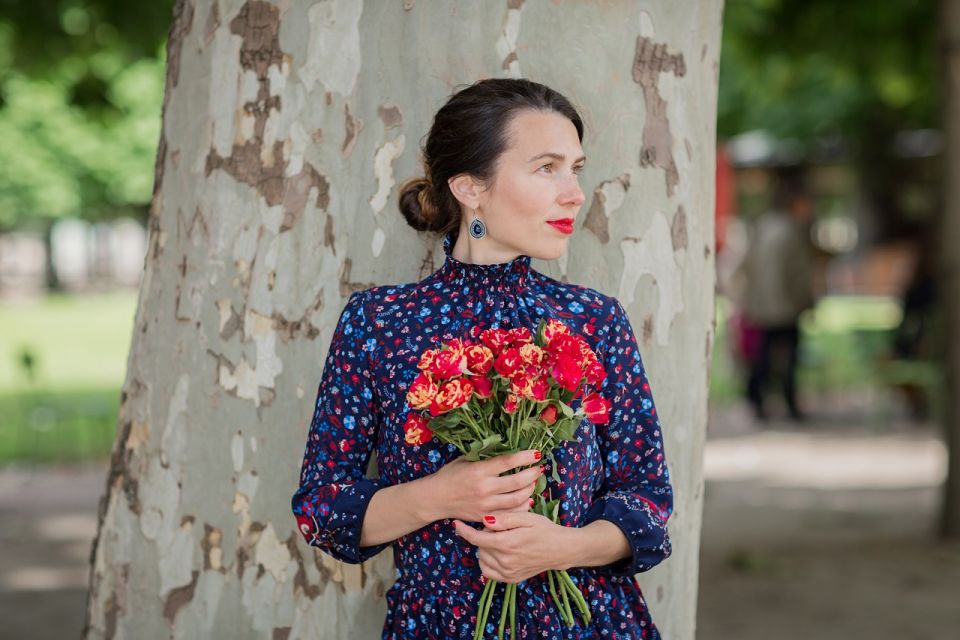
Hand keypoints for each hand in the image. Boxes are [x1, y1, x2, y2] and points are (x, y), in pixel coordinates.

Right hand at [424, 449, 542, 522]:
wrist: (434, 499)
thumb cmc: (449, 476)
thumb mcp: (465, 460)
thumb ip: (484, 456)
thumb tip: (506, 450)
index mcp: (479, 471)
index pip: (507, 462)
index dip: (525, 457)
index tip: (536, 453)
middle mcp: (484, 488)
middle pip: (516, 482)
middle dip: (532, 474)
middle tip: (539, 469)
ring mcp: (485, 505)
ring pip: (516, 500)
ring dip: (529, 490)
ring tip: (533, 483)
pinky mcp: (485, 517)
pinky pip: (509, 514)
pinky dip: (521, 507)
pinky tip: (525, 500)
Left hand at [452, 511, 571, 583]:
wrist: (561, 549)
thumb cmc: (544, 529)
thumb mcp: (527, 517)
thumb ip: (505, 519)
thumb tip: (485, 521)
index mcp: (508, 544)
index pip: (477, 538)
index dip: (464, 530)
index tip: (456, 523)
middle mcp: (506, 561)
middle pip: (479, 547)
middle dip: (483, 535)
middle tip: (497, 528)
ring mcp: (508, 573)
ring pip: (482, 559)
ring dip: (484, 548)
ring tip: (500, 540)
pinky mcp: (511, 579)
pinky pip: (488, 572)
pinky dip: (487, 562)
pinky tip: (497, 553)